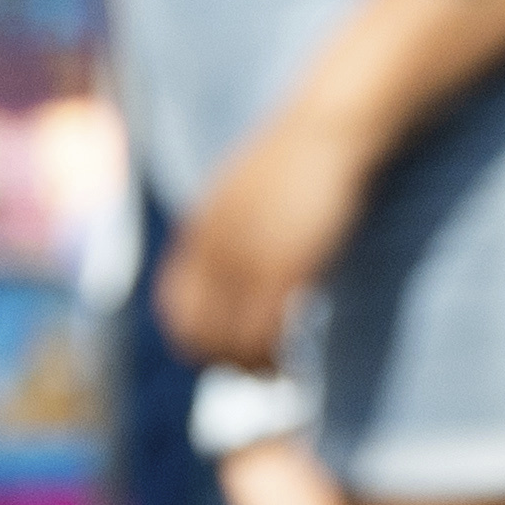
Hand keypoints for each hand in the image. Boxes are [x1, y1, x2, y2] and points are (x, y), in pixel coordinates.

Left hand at [158, 111, 380, 372]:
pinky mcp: (286, 265)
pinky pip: (268, 329)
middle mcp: (214, 249)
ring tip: (278, 375)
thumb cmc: (300, 160)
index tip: (221, 353)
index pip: (176, 304)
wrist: (329, 129)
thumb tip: (237, 263)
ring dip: (251, 367)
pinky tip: (295, 364)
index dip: (192, 338)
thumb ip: (233, 228)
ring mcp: (248, 258)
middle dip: (220, 360)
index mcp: (201, 231)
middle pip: (197, 328)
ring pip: (232, 337)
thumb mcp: (248, 193)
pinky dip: (276, 357)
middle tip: (253, 373)